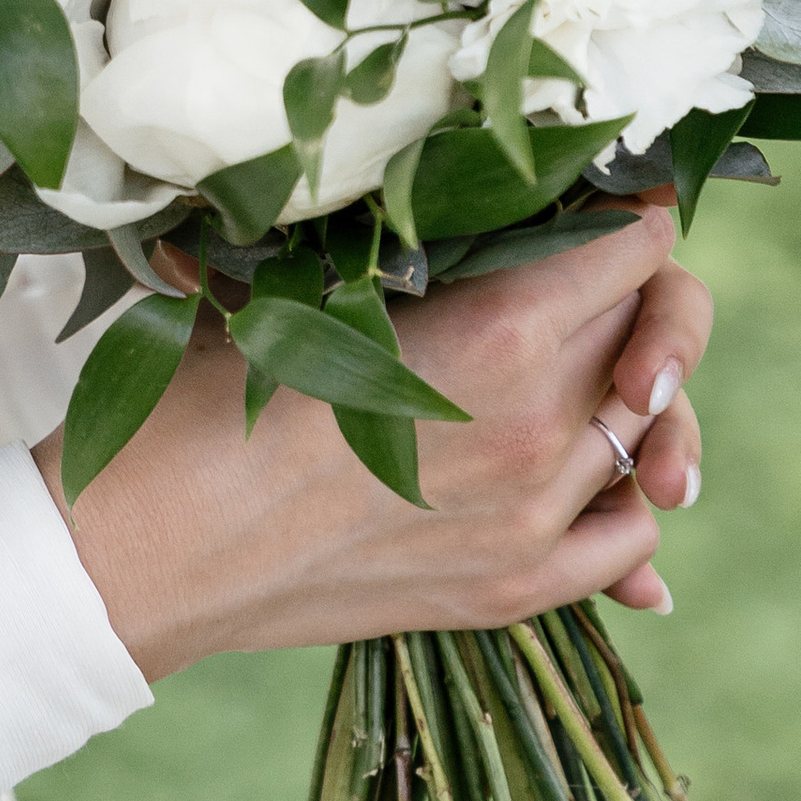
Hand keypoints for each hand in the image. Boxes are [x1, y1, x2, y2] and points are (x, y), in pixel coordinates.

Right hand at [37, 203, 710, 683]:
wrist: (146, 547)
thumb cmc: (206, 399)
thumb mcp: (310, 288)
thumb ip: (427, 251)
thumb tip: (500, 208)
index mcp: (495, 337)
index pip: (635, 250)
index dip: (620, 218)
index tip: (597, 212)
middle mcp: (536, 431)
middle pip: (654, 334)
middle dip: (628, 300)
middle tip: (578, 286)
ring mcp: (532, 522)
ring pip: (648, 433)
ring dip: (625, 396)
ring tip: (573, 376)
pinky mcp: (513, 592)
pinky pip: (631, 541)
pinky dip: (622, 504)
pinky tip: (581, 480)